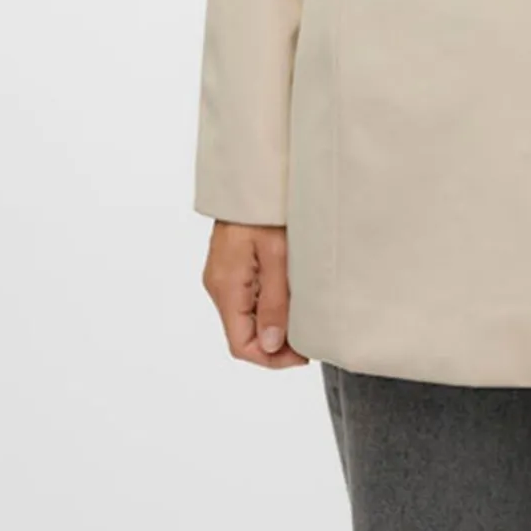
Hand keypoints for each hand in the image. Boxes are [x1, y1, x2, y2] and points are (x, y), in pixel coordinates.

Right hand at [201, 221, 309, 367]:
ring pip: (247, 316)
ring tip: (305, 316)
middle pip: (243, 333)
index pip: (241, 345)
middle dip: (276, 343)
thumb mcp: (277, 255)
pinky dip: (269, 304)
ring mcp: (224, 274)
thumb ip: (274, 302)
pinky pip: (248, 296)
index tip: (303, 354)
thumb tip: (271, 346)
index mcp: (226, 286)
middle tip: (311, 337)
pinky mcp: (233, 264)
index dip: (272, 359)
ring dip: (274, 323)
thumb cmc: (266, 207)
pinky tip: (292, 295)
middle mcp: (219, 284)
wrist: (254, 171)